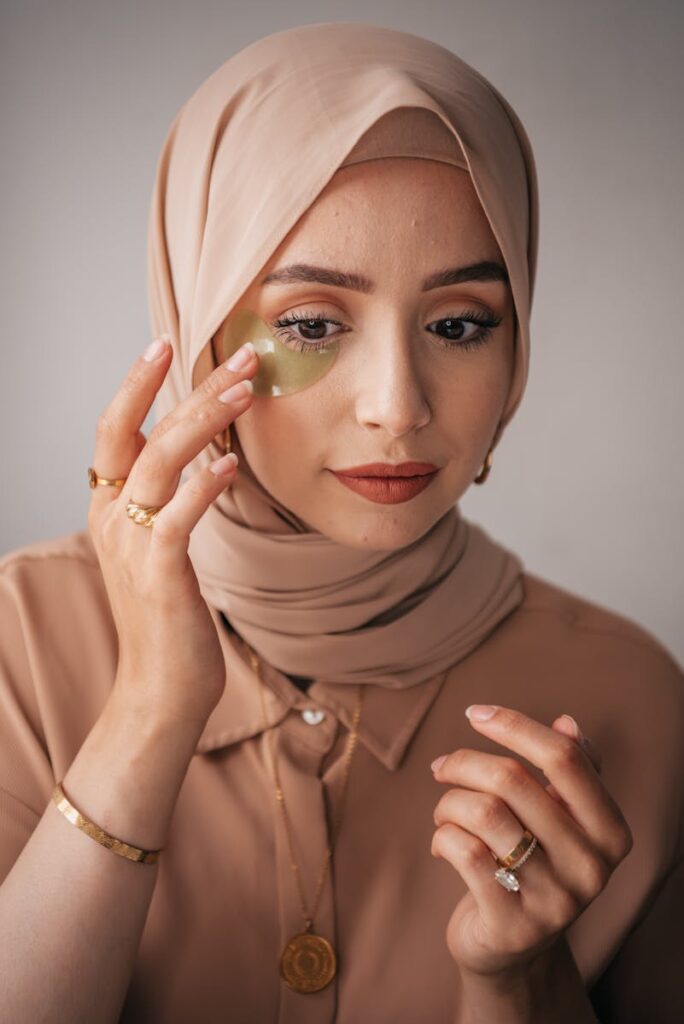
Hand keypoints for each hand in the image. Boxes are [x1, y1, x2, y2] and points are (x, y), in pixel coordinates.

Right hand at [88, 335, 257, 726]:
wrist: (161, 689)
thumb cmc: (170, 617)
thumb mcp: (159, 549)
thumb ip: (168, 503)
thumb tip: (202, 458)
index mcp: (109, 508)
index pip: (112, 430)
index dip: (134, 384)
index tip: (166, 343)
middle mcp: (112, 520)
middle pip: (142, 434)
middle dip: (190, 388)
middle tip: (241, 355)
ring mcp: (132, 547)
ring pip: (158, 465)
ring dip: (203, 422)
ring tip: (245, 391)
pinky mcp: (159, 577)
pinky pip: (177, 520)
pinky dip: (203, 489)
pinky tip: (231, 467)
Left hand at [430, 705, 632, 981]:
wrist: (513, 950)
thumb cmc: (533, 863)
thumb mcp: (560, 818)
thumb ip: (571, 771)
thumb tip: (567, 722)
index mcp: (610, 831)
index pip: (564, 757)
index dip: (513, 725)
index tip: (474, 713)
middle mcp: (591, 866)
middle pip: (514, 780)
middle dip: (464, 762)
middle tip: (442, 768)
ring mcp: (555, 900)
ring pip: (484, 812)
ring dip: (448, 802)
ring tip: (443, 812)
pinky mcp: (513, 925)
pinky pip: (464, 852)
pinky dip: (442, 836)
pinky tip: (442, 843)